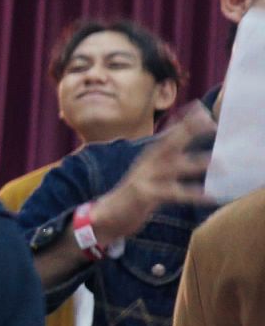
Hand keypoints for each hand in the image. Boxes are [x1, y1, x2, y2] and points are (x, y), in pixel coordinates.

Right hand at [90, 112, 217, 241]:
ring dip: (195, 163)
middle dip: (189, 132)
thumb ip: (165, 162)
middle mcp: (147, 163)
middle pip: (170, 144)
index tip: (203, 110)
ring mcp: (145, 177)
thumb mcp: (149, 174)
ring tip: (218, 162)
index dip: (184, 123)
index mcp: (150, 157)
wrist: (108, 214)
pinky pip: (173, 194)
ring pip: (173, 167)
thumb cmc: (135, 194)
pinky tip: (209, 197)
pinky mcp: (145, 194)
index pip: (169, 136)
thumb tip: (184, 154)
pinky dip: (192, 195)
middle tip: (211, 124)